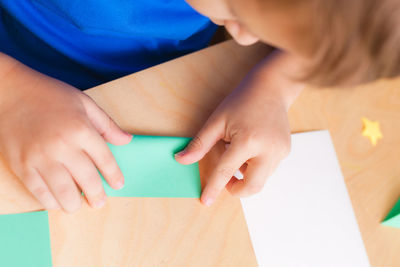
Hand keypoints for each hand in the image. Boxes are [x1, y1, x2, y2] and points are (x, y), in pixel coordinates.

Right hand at [0, 54, 131, 211]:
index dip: (114, 175)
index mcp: (80, 129)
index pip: (105, 160)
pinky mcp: (21, 166)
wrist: (10, 92)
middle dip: (96, 195)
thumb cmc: (49, 95)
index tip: (118, 184)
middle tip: (99, 202)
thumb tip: (127, 140)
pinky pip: (39, 192)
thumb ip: (107, 125)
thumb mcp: (85, 103)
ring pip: (63, 192)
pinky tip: (57, 202)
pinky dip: (50, 201)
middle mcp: (62, 146)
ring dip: (74, 204)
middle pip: (87, 179)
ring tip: (79, 205)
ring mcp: (40, 158)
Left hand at [175, 51, 302, 205]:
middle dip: (235, 189)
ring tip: (237, 154)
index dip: (214, 188)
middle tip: (225, 179)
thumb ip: (200, 144)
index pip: (227, 172)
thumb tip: (181, 160)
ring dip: (245, 177)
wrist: (271, 88)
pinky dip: (254, 168)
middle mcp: (268, 150)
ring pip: (260, 180)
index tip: (205, 201)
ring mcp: (280, 152)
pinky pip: (268, 170)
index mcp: (248, 141)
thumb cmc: (241, 102)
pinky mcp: (285, 152)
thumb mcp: (217, 120)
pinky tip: (249, 151)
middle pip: (252, 186)